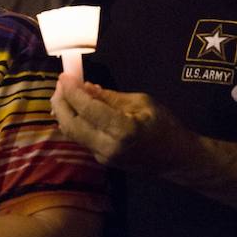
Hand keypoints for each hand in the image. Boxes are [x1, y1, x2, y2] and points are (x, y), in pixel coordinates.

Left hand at [51, 73, 190, 174]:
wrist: (177, 159)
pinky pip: (80, 138)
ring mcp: (102, 156)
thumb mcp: (142, 102)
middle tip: (60, 83)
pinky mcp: (100, 159)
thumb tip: (85, 87)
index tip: (64, 76)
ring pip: (72, 133)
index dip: (73, 92)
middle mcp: (108, 146)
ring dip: (63, 112)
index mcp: (123, 131)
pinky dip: (73, 121)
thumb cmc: (165, 126)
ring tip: (63, 92)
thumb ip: (110, 97)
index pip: (88, 110)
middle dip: (61, 102)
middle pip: (72, 125)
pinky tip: (73, 106)